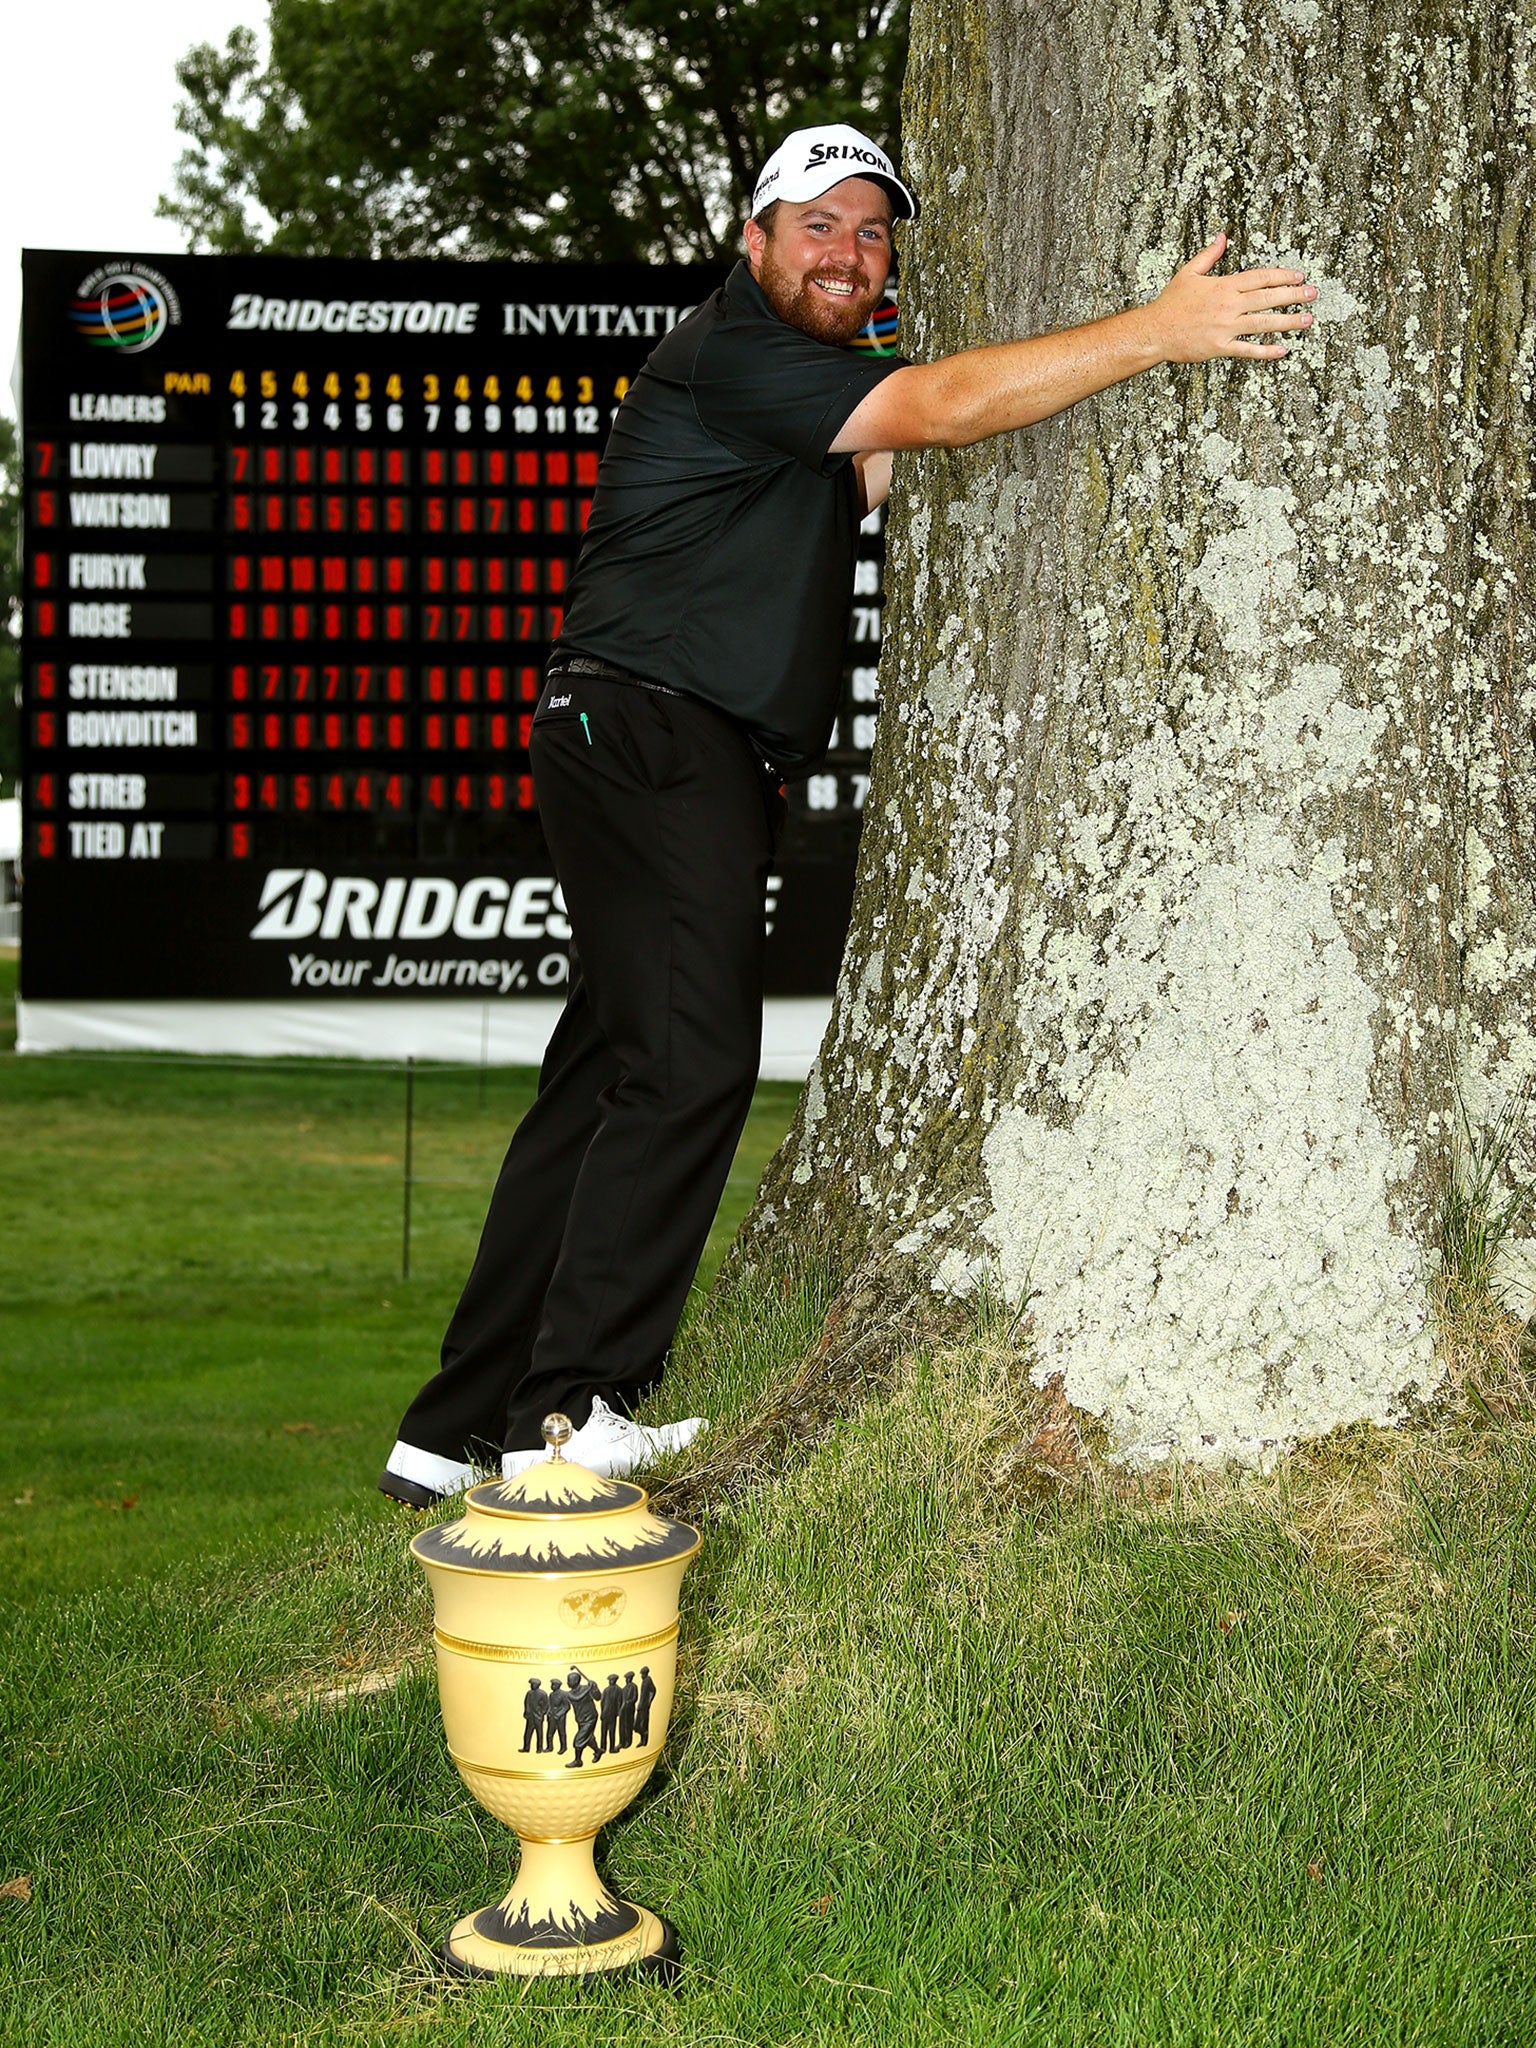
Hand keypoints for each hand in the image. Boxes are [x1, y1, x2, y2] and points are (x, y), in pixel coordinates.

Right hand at [1149, 232, 1315, 363]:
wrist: (1155, 330)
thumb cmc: (1170, 303)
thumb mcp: (1189, 273)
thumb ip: (1209, 255)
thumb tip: (1222, 237)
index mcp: (1224, 286)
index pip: (1260, 277)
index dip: (1282, 276)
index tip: (1298, 276)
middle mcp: (1228, 305)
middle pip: (1267, 298)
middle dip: (1293, 295)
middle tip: (1312, 294)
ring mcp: (1225, 327)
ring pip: (1263, 323)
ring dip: (1288, 321)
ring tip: (1307, 320)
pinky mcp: (1220, 347)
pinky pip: (1247, 350)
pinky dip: (1265, 351)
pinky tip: (1282, 350)